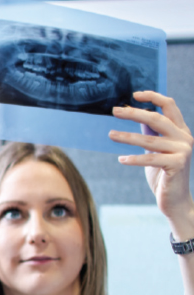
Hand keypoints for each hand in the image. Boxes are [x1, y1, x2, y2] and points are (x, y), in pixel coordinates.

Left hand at [110, 91, 193, 226]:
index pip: (169, 106)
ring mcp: (183, 150)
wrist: (175, 199)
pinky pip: (150, 158)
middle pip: (156, 119)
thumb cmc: (163, 173)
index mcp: (181, 130)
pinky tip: (121, 159)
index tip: (133, 95)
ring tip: (110, 134)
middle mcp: (185, 137)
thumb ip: (151, 133)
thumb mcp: (156, 149)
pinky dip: (134, 159)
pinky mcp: (177, 164)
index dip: (152, 97)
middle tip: (114, 111)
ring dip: (127, 136)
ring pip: (149, 140)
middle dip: (134, 113)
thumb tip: (136, 114)